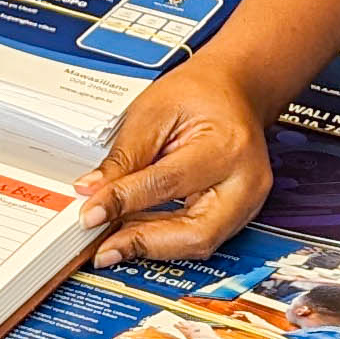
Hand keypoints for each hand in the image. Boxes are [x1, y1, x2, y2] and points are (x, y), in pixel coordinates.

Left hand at [76, 63, 272, 267]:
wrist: (234, 91)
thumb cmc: (199, 94)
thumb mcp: (152, 112)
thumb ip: (123, 157)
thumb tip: (93, 193)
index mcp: (227, 146)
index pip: (168, 184)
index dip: (123, 202)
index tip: (91, 214)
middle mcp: (246, 181)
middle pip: (196, 233)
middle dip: (145, 244)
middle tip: (104, 248)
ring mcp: (248, 202)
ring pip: (199, 242)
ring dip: (151, 245)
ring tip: (112, 239)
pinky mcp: (240, 214)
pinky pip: (201, 236)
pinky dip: (164, 238)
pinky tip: (136, 231)